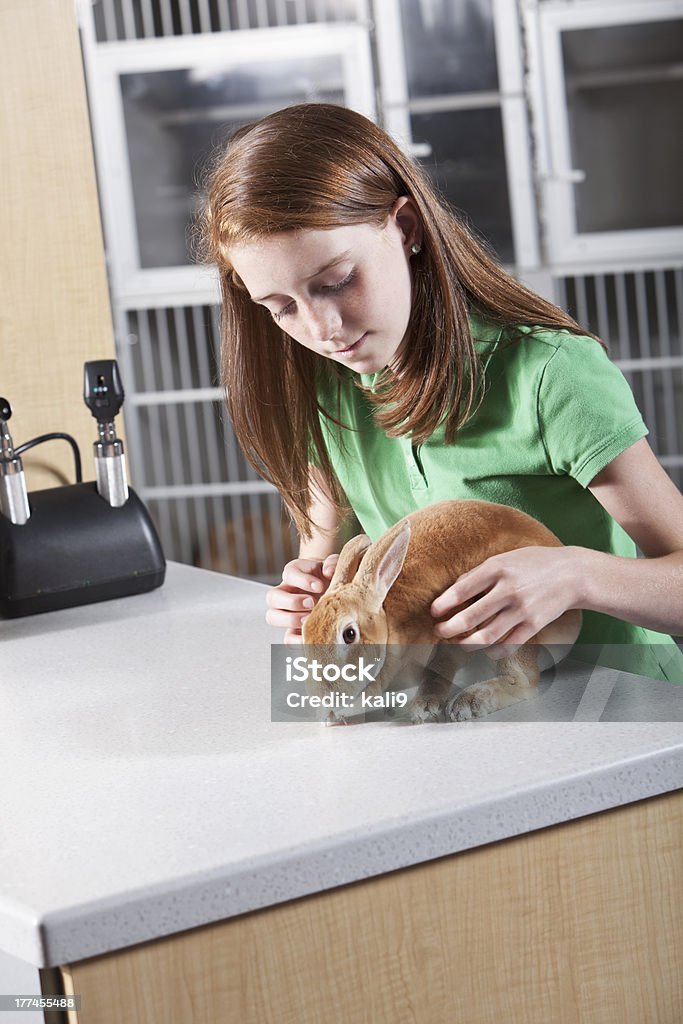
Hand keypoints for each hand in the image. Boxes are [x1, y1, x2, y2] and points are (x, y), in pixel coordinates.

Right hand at [266, 554, 339, 643]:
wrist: (331, 588)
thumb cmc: (329, 575)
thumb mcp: (332, 565)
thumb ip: (332, 563)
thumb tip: (328, 571)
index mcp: (293, 573)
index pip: (289, 573)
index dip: (303, 580)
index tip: (320, 586)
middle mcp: (284, 592)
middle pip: (272, 597)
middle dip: (292, 602)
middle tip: (312, 603)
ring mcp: (286, 612)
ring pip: (272, 617)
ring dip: (290, 620)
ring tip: (309, 620)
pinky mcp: (293, 630)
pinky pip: (286, 638)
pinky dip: (296, 641)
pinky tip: (312, 637)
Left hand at [430, 546, 579, 648]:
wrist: (573, 573)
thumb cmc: (534, 563)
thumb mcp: (505, 558)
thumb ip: (480, 573)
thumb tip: (454, 590)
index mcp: (497, 569)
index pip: (463, 589)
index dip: (444, 604)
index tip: (434, 612)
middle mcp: (508, 589)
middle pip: (471, 616)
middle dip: (449, 628)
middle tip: (440, 631)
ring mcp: (521, 609)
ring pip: (487, 636)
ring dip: (467, 644)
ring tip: (458, 644)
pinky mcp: (534, 624)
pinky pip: (509, 645)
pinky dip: (494, 652)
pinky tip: (485, 651)